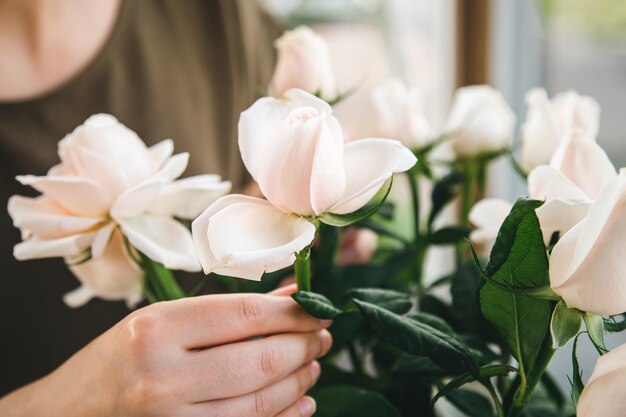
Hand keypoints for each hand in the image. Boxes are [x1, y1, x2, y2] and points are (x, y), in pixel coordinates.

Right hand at [0, 287, 331, 416]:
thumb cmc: (112, 362)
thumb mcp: (159, 322)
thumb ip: (223, 312)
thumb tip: (289, 296)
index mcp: (155, 329)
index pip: (243, 313)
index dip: (291, 312)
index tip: (316, 309)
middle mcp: (163, 376)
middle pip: (258, 359)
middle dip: (303, 346)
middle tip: (322, 336)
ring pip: (259, 401)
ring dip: (298, 381)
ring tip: (313, 364)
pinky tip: (300, 402)